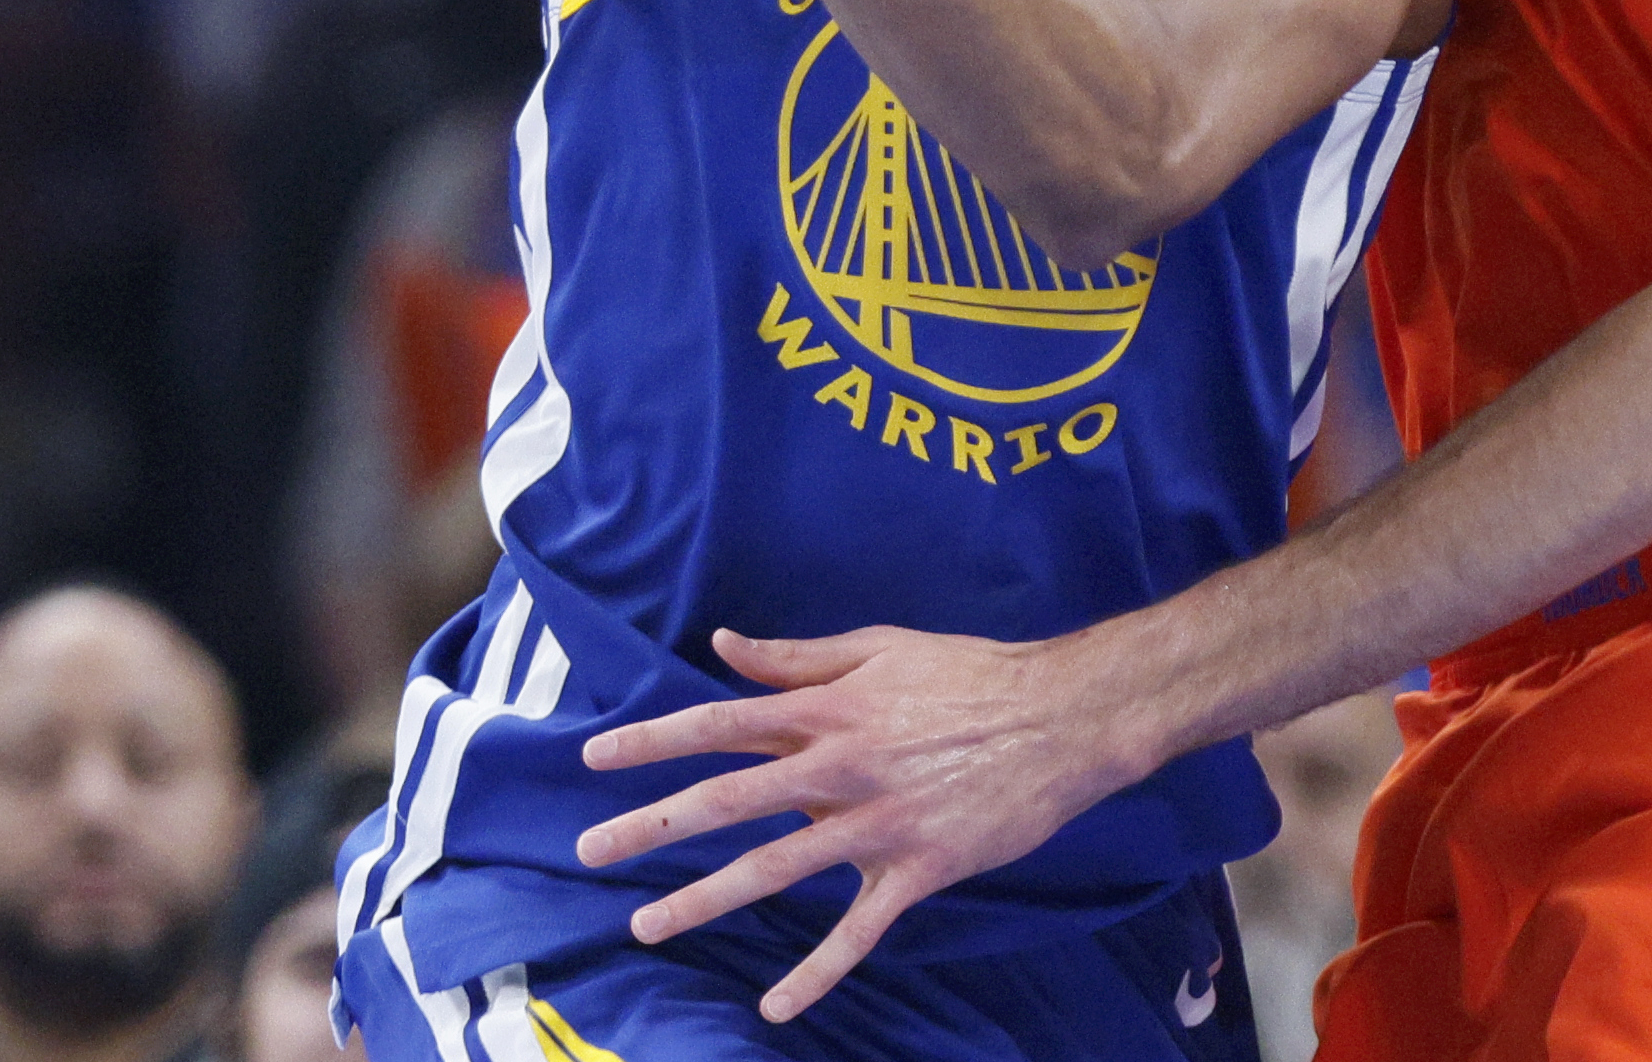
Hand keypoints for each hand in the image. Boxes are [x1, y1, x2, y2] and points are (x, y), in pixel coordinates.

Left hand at [575, 623, 1147, 1020]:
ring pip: (773, 869)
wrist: (1063, 717)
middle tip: (588, 851)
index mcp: (827, 708)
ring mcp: (876, 824)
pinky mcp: (917, 870)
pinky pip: (857, 932)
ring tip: (646, 924)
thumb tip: (723, 645)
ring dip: (703, 899)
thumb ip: (798, 656)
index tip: (593, 760)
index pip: (720, 723)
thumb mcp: (881, 647)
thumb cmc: (971, 674)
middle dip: (650, 826)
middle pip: (726, 800)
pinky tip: (774, 1006)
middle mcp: (839, 767)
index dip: (653, 741)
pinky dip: (816, 973)